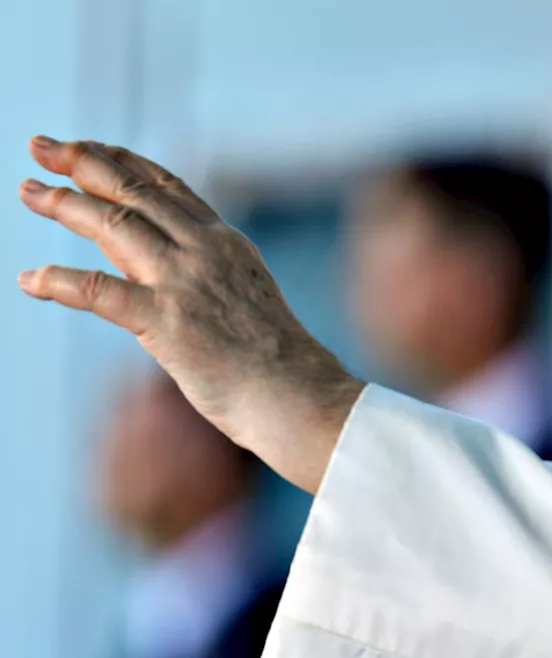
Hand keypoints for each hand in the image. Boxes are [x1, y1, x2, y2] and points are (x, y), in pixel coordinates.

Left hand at [17, 137, 363, 492]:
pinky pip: (98, 292)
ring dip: (64, 204)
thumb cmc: (272, 360)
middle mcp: (204, 250)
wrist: (296, 394)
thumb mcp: (240, 295)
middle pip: (134, 194)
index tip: (90, 147)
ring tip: (30, 191)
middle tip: (42, 145)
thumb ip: (195, 271)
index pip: (166, 187)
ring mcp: (184, 283)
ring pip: (114, 225)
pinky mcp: (165, 321)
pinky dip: (58, 282)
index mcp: (225, 243)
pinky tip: (29, 280)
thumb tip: (135, 260)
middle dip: (84, 164)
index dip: (123, 161)